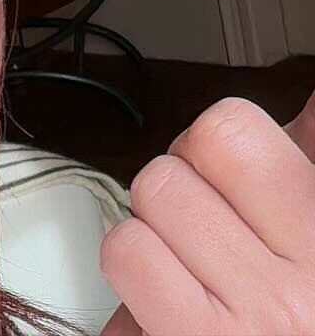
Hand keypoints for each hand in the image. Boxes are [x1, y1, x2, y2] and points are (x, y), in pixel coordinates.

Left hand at [98, 88, 314, 334]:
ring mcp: (243, 326)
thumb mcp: (314, 236)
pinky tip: (172, 300)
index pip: (230, 128)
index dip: (218, 148)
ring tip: (198, 271)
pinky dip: (137, 271)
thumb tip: (305, 108)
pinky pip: (127, 254)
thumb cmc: (299, 311)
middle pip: (174, 162)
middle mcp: (297, 288)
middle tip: (215, 234)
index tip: (235, 180)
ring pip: (145, 202)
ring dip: (157, 230)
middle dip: (183, 189)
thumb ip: (304, 166)